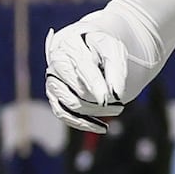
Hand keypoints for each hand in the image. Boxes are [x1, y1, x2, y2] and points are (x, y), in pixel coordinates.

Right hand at [41, 5, 157, 134]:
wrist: (87, 47)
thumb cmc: (101, 47)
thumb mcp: (113, 50)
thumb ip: (116, 69)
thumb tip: (116, 94)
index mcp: (69, 46)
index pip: (83, 68)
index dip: (96, 85)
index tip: (111, 98)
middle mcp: (56, 64)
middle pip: (77, 90)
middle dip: (101, 102)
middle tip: (121, 104)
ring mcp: (53, 81)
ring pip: (71, 105)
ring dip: (95, 112)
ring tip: (117, 110)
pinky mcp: (54, 96)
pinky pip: (64, 114)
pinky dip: (82, 123)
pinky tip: (102, 127)